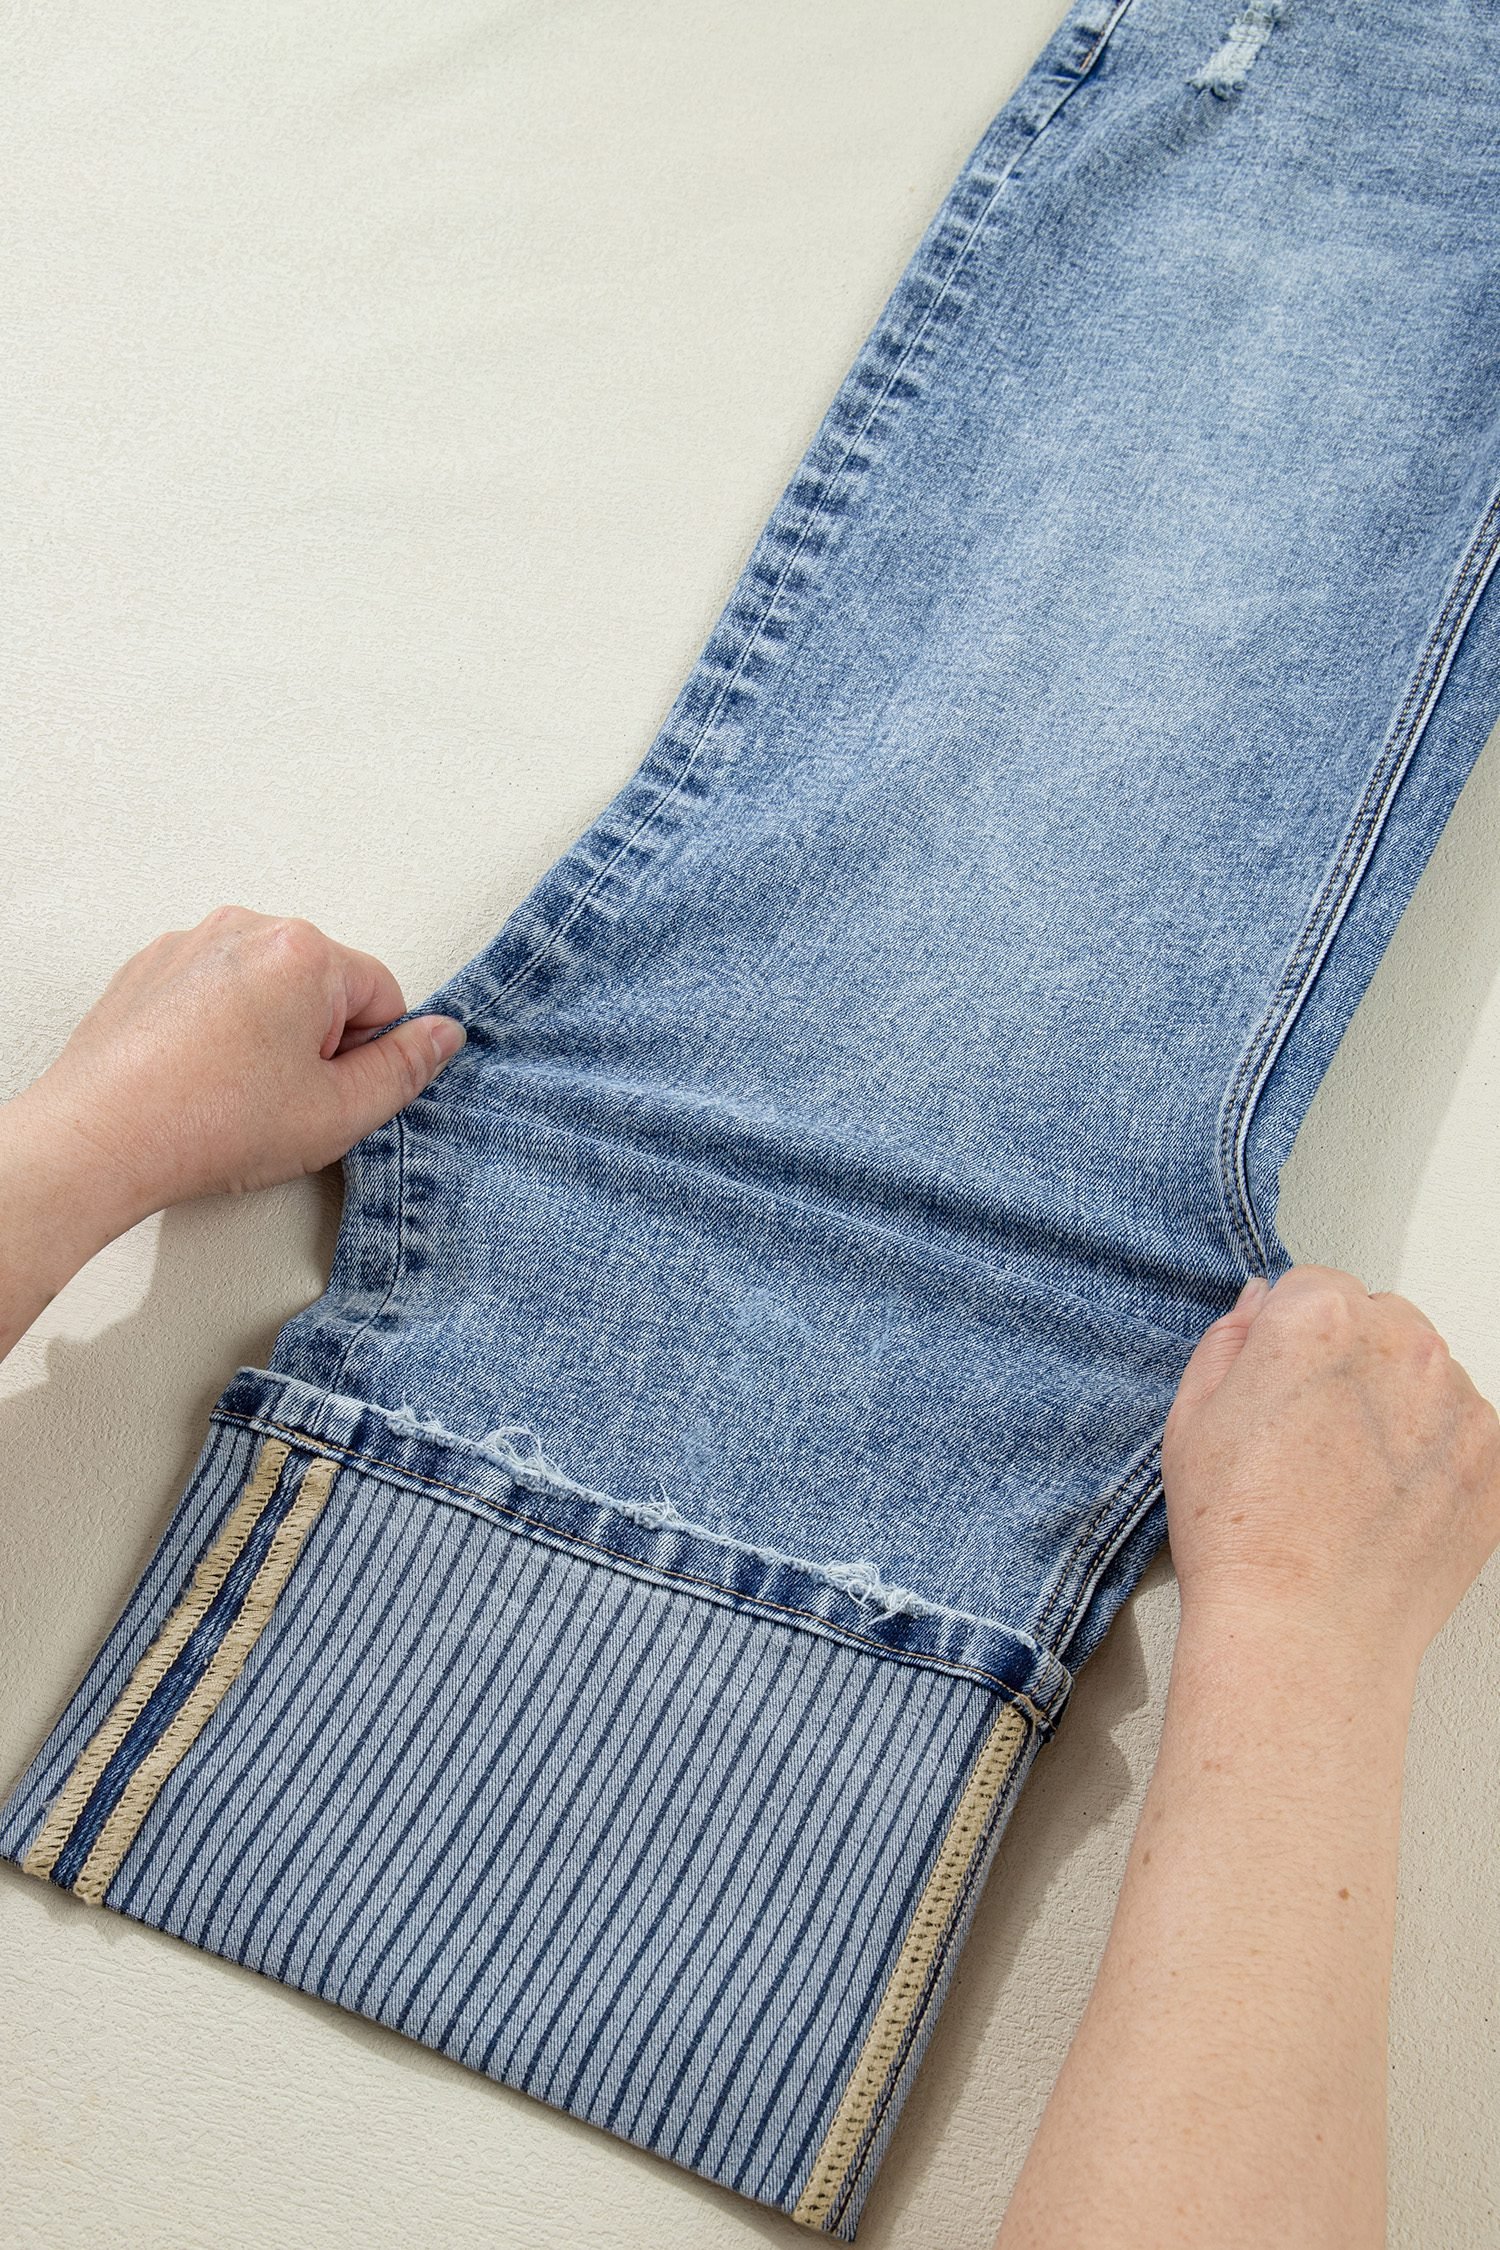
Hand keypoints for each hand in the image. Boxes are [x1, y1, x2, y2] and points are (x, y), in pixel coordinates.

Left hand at [2, 905, 464, 1249]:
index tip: (331, 1093)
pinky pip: (215, 990)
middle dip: (316, 1039)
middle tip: (281, 1099)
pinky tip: (198, 1078)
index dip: (370, 1055)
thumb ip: (406, 1069)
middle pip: (323, 985)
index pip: (384, 995)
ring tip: (233, 1092)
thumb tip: (441, 1036)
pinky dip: (216, 1029)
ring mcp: (192, 943)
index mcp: (306, 952)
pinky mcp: (150, 967)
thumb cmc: (208, 1123)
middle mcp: (248, 928)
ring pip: (267, 987)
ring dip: (266, 1032)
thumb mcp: (338, 1113)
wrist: (99, 1138)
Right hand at [1162, 1264, 1499, 1674]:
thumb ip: (1230, 1339)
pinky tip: (1388, 1502)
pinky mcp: (1496, 1461)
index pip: (1316, 1285)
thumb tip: (1263, 1307)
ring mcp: (1460, 1404)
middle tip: (1313, 1437)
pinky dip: (1436, 1456)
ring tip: (1350, 1479)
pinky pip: (1465, 1431)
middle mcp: (1403, 1345)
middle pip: (1381, 1321)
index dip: (1289, 1338)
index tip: (1280, 1386)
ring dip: (1399, 1406)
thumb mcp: (1191, 1418)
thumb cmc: (1241, 1535)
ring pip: (1428, 1376)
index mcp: (1320, 1319)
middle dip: (1352, 1361)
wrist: (1304, 1633)